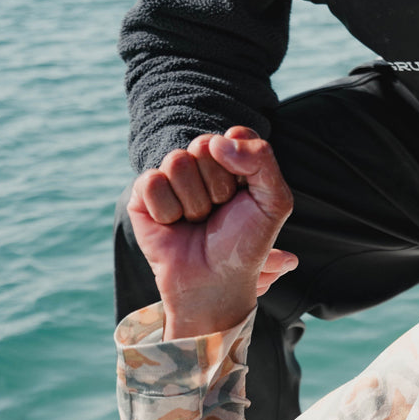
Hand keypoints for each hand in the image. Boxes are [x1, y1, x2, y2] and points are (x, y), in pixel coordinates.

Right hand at [127, 127, 297, 337]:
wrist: (215, 283)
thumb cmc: (245, 246)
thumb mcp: (274, 203)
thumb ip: (261, 159)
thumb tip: (216, 141)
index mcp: (231, 162)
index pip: (234, 136)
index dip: (243, 167)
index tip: (246, 196)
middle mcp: (199, 166)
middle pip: (204, 145)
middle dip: (218, 186)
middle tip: (219, 214)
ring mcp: (170, 179)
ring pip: (177, 162)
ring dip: (194, 202)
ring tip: (198, 222)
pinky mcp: (144, 195)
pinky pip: (152, 182)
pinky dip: (168, 211)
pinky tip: (174, 226)